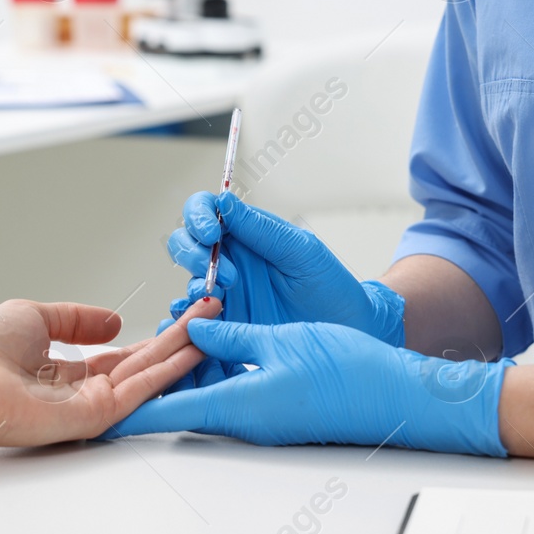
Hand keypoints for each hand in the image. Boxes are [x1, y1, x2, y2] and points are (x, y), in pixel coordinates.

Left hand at [0, 297, 219, 464]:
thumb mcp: (34, 316)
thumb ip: (76, 318)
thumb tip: (113, 320)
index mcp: (60, 372)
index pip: (116, 357)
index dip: (149, 337)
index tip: (176, 319)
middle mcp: (78, 391)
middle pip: (140, 363)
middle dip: (177, 339)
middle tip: (209, 316)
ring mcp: (89, 406)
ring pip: (147, 375)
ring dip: (182, 351)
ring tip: (213, 326)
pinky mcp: (96, 417)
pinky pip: (140, 391)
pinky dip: (169, 371)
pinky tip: (193, 350)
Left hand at [109, 319, 511, 456]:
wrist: (398, 398)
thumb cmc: (351, 374)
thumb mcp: (282, 340)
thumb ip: (232, 333)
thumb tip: (195, 327)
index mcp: (235, 405)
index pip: (161, 414)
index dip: (120, 413)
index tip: (86, 415)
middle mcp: (241, 420)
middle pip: (175, 407)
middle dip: (143, 388)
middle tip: (108, 373)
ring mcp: (259, 421)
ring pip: (201, 398)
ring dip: (178, 378)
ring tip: (148, 350)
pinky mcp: (275, 414)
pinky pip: (228, 395)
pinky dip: (208, 377)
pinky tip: (202, 353)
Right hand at [165, 191, 404, 344]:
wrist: (348, 331)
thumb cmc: (331, 286)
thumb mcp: (301, 252)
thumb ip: (262, 230)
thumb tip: (224, 202)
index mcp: (247, 234)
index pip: (206, 211)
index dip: (198, 217)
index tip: (212, 233)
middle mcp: (230, 260)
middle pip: (186, 244)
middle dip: (193, 253)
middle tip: (227, 275)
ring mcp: (224, 293)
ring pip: (188, 280)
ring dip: (195, 286)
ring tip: (220, 300)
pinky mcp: (223, 325)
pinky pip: (192, 318)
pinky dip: (185, 318)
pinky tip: (196, 322)